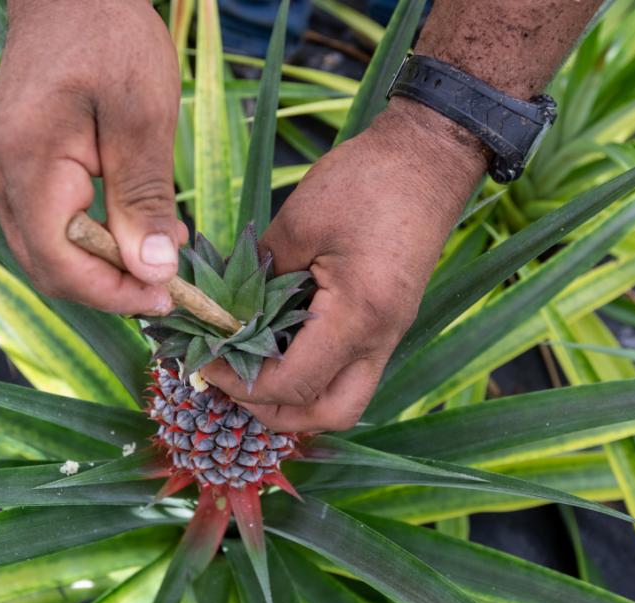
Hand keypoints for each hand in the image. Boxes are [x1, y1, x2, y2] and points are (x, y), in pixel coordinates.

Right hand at [0, 0, 187, 315]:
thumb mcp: (143, 117)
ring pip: (42, 248)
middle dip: (106, 286)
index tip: (164, 298)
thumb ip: (144, 199)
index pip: (56, 261)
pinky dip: (85, 238)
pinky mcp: (8, 162)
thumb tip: (153, 271)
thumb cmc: (112, 39)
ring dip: (98, 265)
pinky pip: (43, 221)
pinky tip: (127, 228)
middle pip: (44, 264)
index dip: (111, 293)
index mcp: (25, 160)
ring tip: (156, 255)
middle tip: (166, 285)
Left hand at [203, 99, 487, 431]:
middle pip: (330, 414)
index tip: (205, 364)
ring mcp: (389, 333)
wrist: (429, 158)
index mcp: (357, 316)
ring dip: (296, 400)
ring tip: (250, 374)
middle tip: (229, 384)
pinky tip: (277, 349)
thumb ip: (262, 276)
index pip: (294, 383)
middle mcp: (380, 338)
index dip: (242, 384)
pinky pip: (349, 370)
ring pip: (344, 399)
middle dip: (274, 413)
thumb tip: (231, 312)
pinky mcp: (387, 321)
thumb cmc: (367, 182)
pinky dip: (311, 374)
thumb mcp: (299, 224)